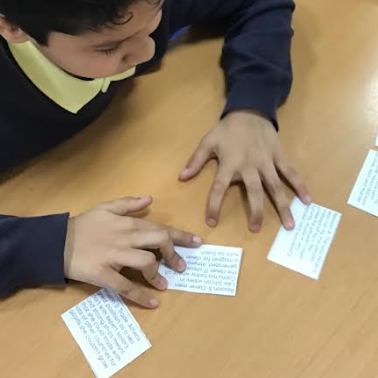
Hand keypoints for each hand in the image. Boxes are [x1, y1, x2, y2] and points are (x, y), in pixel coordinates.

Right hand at [64, 196, 202, 307]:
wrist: (57, 242)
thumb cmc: (83, 225)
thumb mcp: (106, 207)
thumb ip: (128, 203)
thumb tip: (150, 199)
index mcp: (128, 223)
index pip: (160, 228)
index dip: (180, 236)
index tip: (197, 242)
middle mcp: (125, 238)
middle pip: (159, 242)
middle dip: (174, 254)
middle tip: (182, 266)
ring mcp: (115, 256)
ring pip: (146, 262)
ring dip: (158, 274)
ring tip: (164, 284)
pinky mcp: (103, 274)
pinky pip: (125, 286)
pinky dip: (141, 295)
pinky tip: (152, 302)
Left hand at [179, 111, 310, 231]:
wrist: (250, 110)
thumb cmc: (228, 129)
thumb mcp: (208, 141)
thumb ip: (196, 160)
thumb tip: (181, 177)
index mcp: (230, 163)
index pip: (219, 187)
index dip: (214, 205)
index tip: (212, 222)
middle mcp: (250, 165)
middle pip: (253, 191)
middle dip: (255, 211)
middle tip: (255, 229)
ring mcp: (267, 162)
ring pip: (275, 186)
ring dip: (282, 206)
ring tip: (289, 225)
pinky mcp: (279, 157)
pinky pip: (291, 173)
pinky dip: (300, 186)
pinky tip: (308, 201)